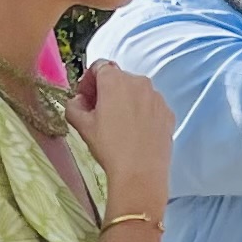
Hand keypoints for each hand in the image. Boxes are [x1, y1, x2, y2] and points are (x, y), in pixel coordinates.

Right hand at [73, 63, 173, 206]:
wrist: (140, 174)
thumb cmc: (110, 148)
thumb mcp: (82, 126)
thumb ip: (73, 105)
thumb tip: (78, 101)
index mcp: (115, 80)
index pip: (99, 67)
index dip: (88, 81)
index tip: (85, 98)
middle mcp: (139, 82)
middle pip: (118, 78)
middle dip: (106, 91)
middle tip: (98, 113)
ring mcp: (157, 97)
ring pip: (136, 92)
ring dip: (125, 101)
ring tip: (118, 126)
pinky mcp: (168, 113)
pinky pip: (151, 106)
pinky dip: (141, 113)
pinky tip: (135, 132)